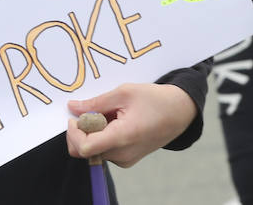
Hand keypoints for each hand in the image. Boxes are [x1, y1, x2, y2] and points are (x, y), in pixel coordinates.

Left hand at [65, 83, 196, 168]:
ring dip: (93, 131)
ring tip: (111, 113)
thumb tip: (73, 107)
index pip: (84, 147)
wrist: (179, 112)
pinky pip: (104, 150)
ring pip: (94, 149)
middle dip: (82, 130)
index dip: (73, 132)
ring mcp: (125, 159)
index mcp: (122, 137)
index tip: (74, 116)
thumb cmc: (155, 100)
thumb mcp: (124, 92)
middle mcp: (122, 154)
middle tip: (93, 110)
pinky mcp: (126, 159)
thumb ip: (96, 102)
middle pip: (86, 149)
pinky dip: (102, 135)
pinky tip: (115, 120)